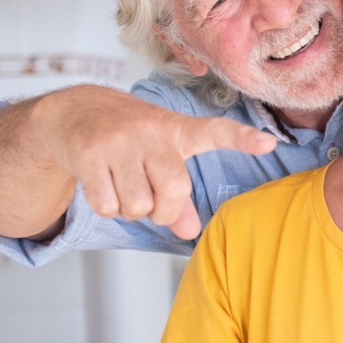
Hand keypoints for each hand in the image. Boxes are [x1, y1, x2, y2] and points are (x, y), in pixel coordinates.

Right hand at [33, 85, 275, 238]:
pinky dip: (107, 209)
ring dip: (130, 210)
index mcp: (178, 130)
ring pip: (137, 205)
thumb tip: (191, 231)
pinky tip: (102, 185)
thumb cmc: (130, 138)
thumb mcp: (160, 158)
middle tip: (152, 202)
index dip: (242, 139)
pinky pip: (107, 206)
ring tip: (123, 185)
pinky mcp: (89, 153)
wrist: (74, 110)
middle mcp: (151, 131)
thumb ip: (179, 197)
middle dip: (163, 211)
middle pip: (174, 192)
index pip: (215, 132)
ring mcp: (119, 140)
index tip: (268, 143)